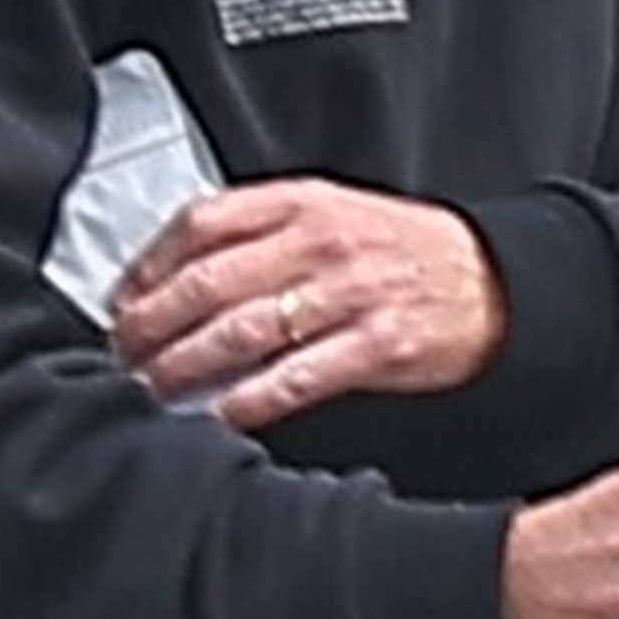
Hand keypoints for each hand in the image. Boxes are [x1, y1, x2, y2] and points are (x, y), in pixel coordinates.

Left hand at [106, 178, 505, 429]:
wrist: (497, 282)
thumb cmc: (408, 253)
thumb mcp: (337, 215)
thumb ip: (266, 233)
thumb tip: (181, 275)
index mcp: (307, 203)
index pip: (203, 223)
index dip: (149, 265)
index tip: (123, 299)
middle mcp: (323, 243)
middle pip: (207, 283)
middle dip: (150, 326)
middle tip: (122, 353)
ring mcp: (350, 295)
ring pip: (239, 332)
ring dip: (182, 367)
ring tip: (151, 387)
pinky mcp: (377, 346)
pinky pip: (293, 378)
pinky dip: (245, 401)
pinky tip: (216, 415)